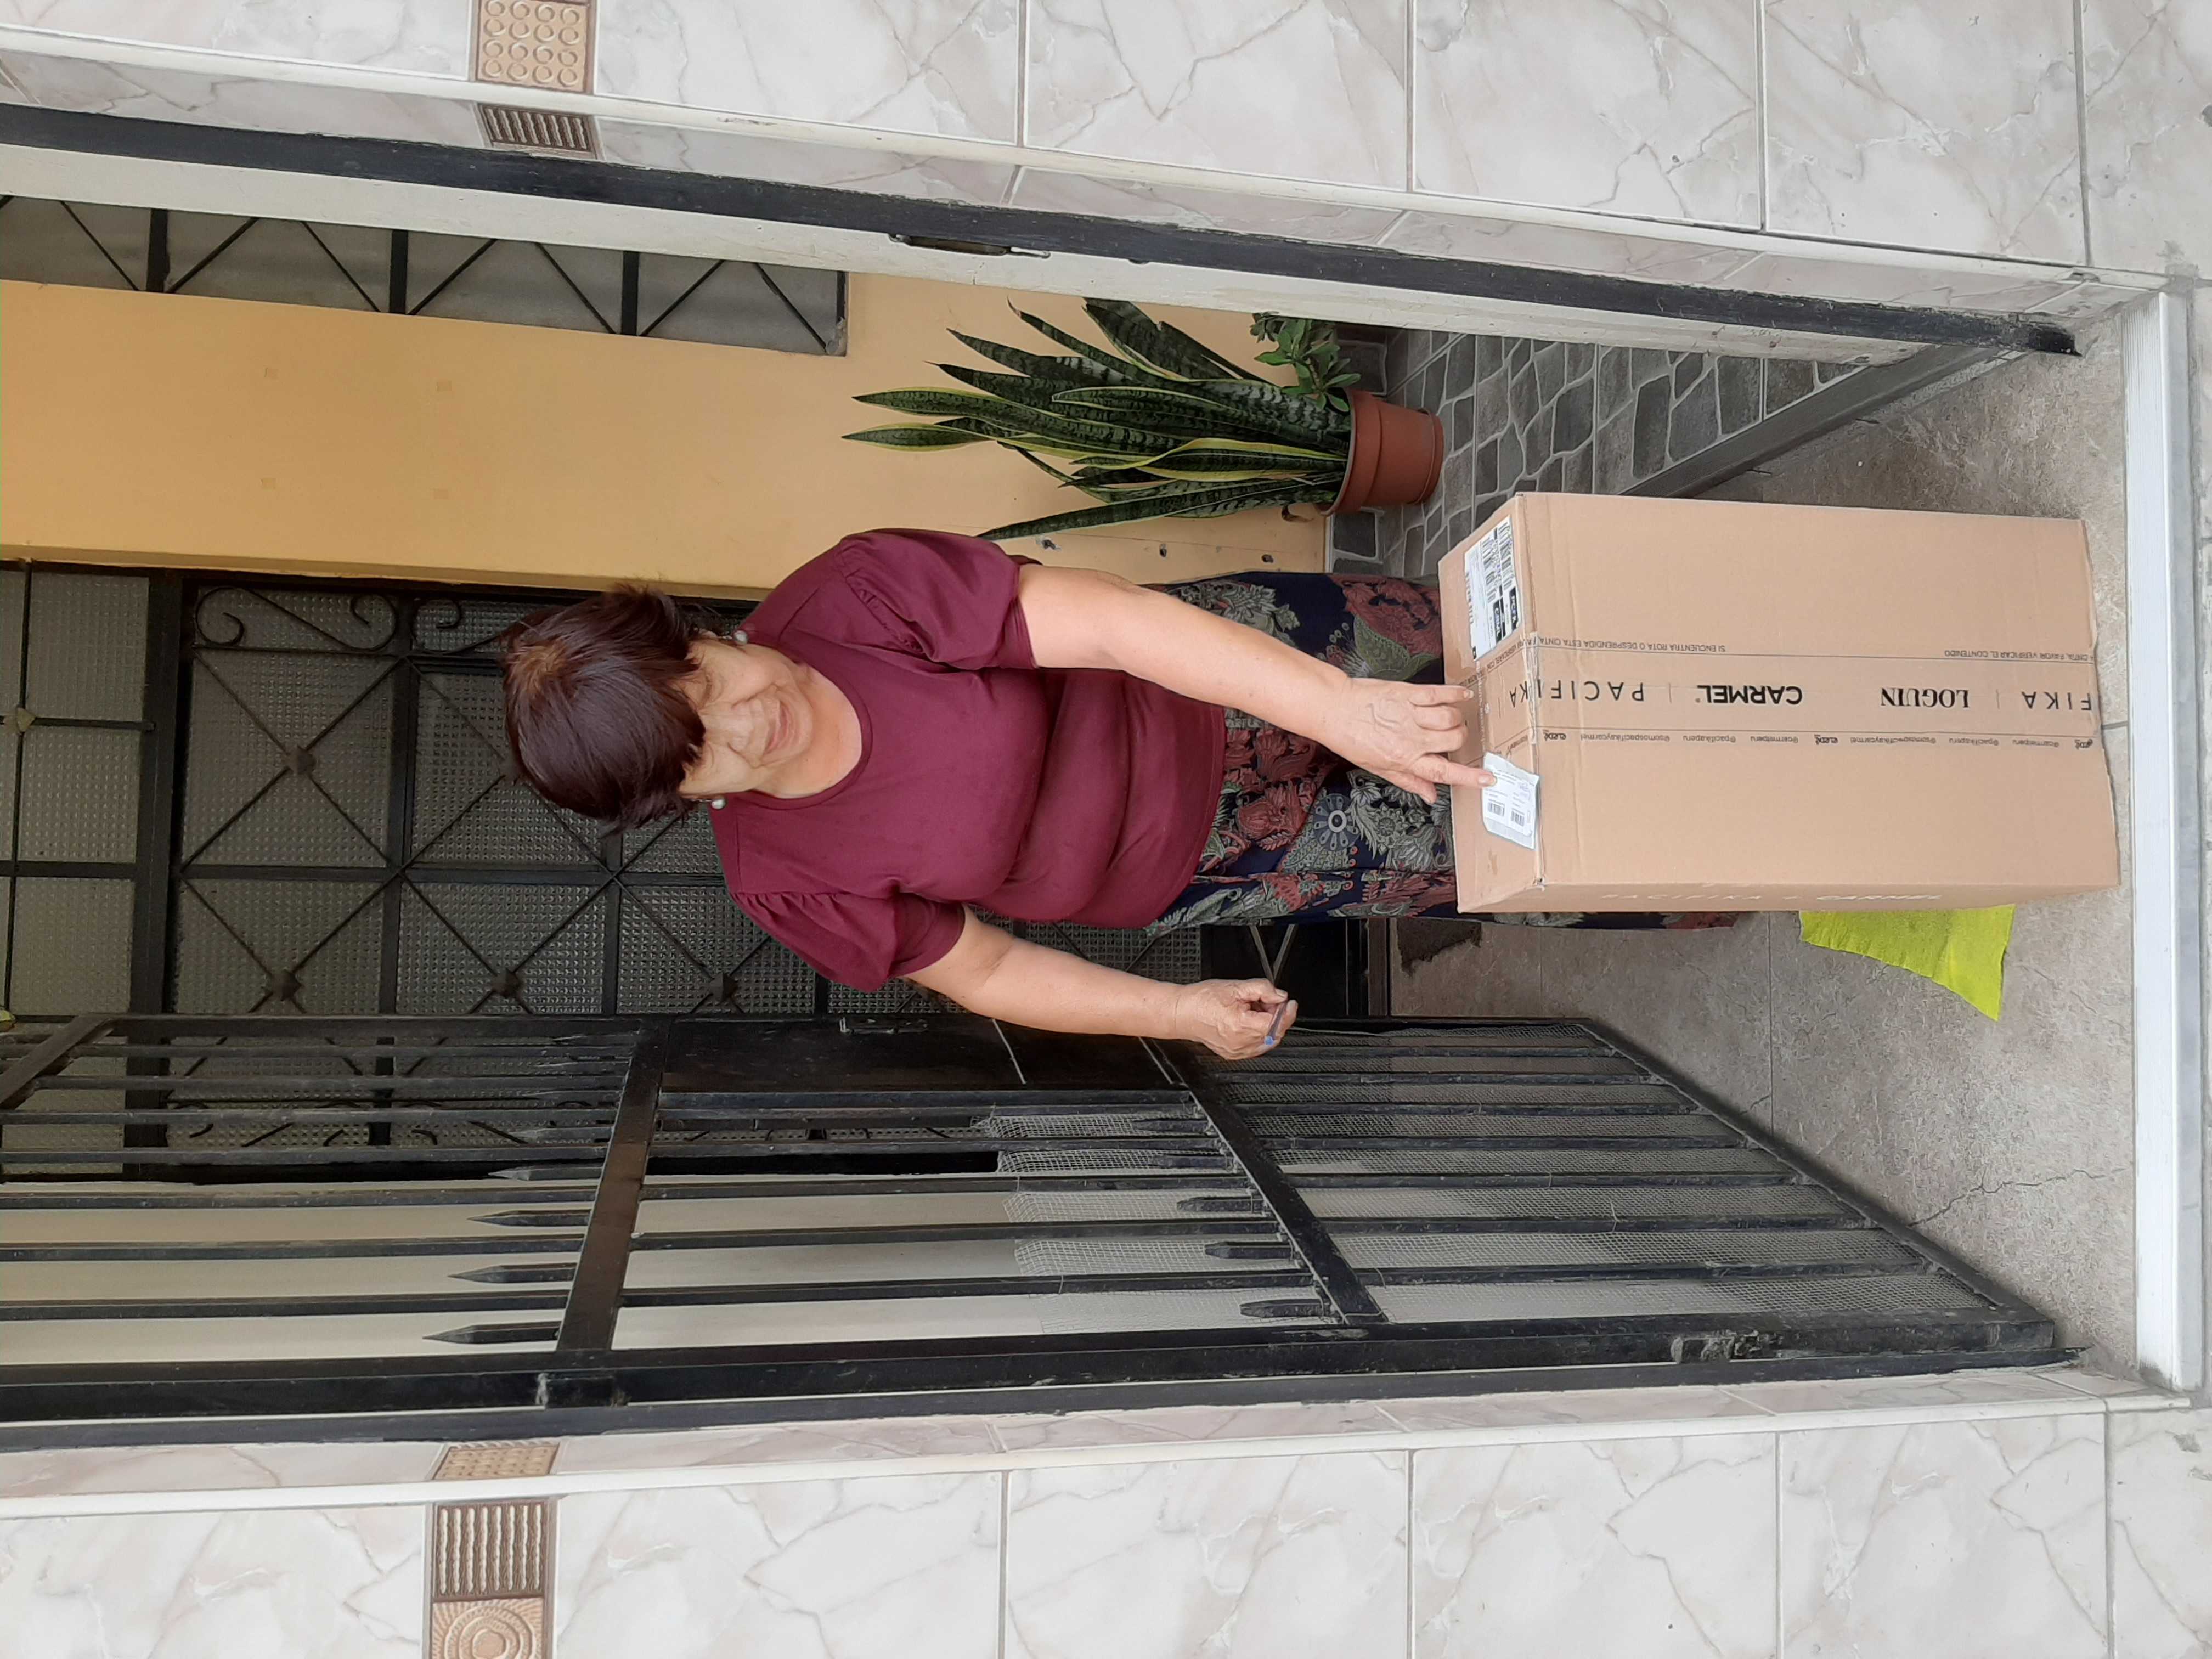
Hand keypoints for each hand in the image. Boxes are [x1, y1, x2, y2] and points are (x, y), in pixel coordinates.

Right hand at [1170, 979, 1296, 1060]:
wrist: (1182, 1013)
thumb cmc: (1202, 1000)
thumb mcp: (1235, 986)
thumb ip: (1262, 989)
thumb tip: (1280, 996)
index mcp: (1241, 1026)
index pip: (1276, 1024)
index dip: (1286, 1012)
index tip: (1289, 1003)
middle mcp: (1241, 1043)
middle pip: (1274, 1032)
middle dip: (1276, 1015)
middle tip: (1266, 1000)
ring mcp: (1237, 1051)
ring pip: (1267, 1040)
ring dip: (1268, 1024)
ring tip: (1253, 1009)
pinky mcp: (1234, 1054)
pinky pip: (1256, 1045)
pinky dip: (1259, 1033)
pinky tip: (1248, 1020)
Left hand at [1321, 680, 1494, 802]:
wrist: (1333, 710)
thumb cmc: (1351, 738)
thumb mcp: (1378, 768)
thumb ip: (1408, 781)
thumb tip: (1431, 796)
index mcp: (1405, 759)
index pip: (1444, 771)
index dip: (1470, 777)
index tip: (1489, 778)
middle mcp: (1411, 738)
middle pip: (1454, 740)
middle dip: (1462, 740)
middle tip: (1457, 738)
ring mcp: (1411, 714)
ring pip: (1451, 717)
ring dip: (1458, 718)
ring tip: (1453, 719)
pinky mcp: (1408, 693)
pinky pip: (1439, 693)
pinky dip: (1455, 693)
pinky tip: (1463, 694)